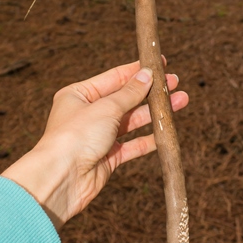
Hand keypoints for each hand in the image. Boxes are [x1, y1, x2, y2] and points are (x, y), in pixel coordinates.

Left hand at [1, 60, 187, 228]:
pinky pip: (132, 145)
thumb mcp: (106, 107)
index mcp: (79, 95)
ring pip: (132, 121)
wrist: (61, 178)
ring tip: (181, 102)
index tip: (161, 64)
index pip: (114, 78)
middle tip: (175, 84)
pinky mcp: (107, 157)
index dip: (138, 71)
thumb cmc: (75, 136)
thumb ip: (129, 93)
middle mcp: (88, 114)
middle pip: (126, 99)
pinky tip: (166, 132)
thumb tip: (147, 75)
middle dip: (151, 92)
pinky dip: (149, 139)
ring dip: (154, 113)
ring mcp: (98, 136)